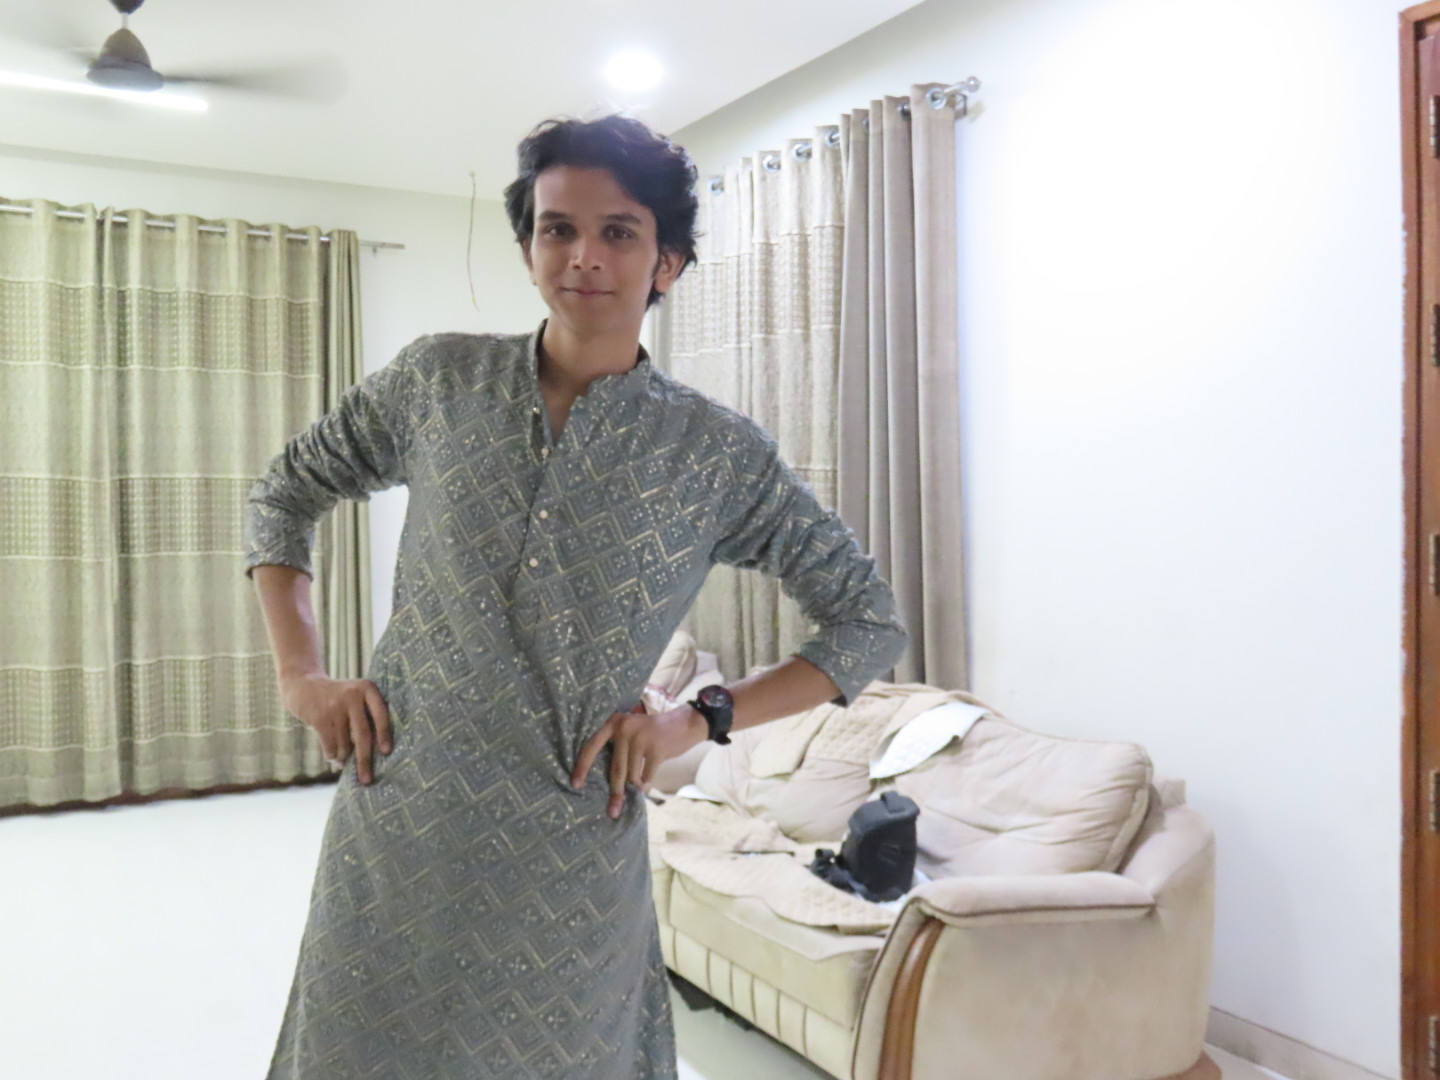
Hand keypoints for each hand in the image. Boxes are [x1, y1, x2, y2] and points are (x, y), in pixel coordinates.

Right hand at [280, 673, 392, 784]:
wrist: (303, 684)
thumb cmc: (337, 698)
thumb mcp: (354, 696)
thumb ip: (366, 715)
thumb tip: (377, 752)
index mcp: (367, 688)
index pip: (381, 714)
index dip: (384, 734)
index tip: (387, 753)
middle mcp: (353, 695)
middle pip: (363, 734)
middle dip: (365, 760)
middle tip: (367, 780)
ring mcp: (335, 706)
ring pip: (344, 743)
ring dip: (344, 757)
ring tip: (343, 760)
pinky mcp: (319, 717)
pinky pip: (330, 745)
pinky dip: (332, 755)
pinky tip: (332, 757)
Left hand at [571, 705, 707, 818]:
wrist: (686, 723)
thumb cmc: (654, 733)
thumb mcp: (631, 731)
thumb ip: (618, 748)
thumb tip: (606, 781)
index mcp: (614, 723)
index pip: (591, 746)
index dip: (582, 766)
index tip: (575, 784)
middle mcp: (624, 728)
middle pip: (615, 769)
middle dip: (615, 793)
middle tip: (612, 811)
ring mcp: (640, 738)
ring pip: (632, 775)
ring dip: (637, 782)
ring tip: (643, 777)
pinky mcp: (656, 748)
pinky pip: (647, 776)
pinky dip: (648, 780)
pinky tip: (652, 774)